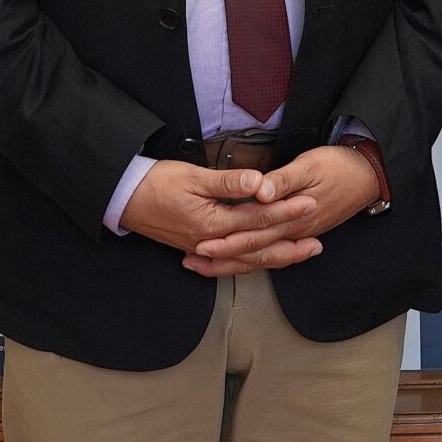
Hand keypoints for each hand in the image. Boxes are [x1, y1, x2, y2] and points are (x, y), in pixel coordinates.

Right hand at [119, 160, 317, 267]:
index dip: (285, 211)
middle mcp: (211, 242)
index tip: (308, 203)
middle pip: (257, 247)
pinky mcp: (198, 249)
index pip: (257, 218)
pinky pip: (229, 262)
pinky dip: (248, 263)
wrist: (124, 198)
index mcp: (213, 224)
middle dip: (289, 244)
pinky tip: (262, 263)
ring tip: (300, 254)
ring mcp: (204, 249)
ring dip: (274, 257)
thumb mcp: (193, 177)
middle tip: (317, 242)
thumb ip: (228, 182)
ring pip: (246, 259)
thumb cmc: (156, 183)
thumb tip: (259, 182)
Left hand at [182, 144, 382, 277]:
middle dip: (223, 257)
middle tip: (194, 259)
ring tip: (207, 264)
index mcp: (293, 216)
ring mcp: (299, 233)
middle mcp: (294, 231)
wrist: (370, 174)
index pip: (254, 234)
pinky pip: (274, 251)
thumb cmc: (339, 166)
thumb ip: (283, 180)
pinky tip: (242, 258)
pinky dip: (254, 256)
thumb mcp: (310, 165)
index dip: (227, 241)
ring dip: (234, 261)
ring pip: (262, 255)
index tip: (202, 243)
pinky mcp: (302, 230)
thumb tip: (260, 192)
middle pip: (253, 250)